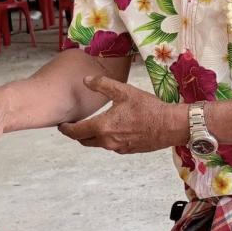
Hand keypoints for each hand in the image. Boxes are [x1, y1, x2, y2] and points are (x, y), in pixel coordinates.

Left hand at [58, 76, 182, 153]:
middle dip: (77, 134)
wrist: (170, 125)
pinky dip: (106, 138)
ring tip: (91, 126)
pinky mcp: (127, 150)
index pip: (76, 132)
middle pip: (84, 141)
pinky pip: (111, 145)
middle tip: (73, 126)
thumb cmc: (148, 108)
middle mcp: (107, 141)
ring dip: (92, 136)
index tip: (61, 125)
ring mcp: (118, 148)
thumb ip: (102, 84)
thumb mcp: (124, 91)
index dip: (66, 129)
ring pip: (98, 144)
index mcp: (102, 127)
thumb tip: (86, 80)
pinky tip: (112, 129)